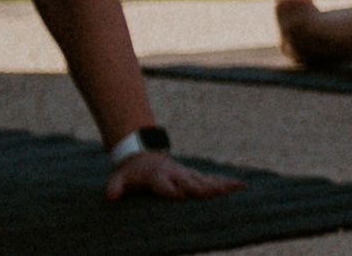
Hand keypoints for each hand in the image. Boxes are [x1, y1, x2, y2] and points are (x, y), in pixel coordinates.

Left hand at [103, 153, 242, 206]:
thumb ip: (115, 186)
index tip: (180, 195)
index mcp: (157, 175)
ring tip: (234, 188)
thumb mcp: (119, 178)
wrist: (145, 155)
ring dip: (220, 184)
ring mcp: (187, 174)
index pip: (164, 184)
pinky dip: (227, 182)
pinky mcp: (195, 176)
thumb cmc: (132, 172)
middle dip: (201, 187)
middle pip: (190, 181)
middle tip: (214, 193)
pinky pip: (212, 179)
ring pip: (205, 179)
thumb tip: (110, 197)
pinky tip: (241, 186)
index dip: (170, 189)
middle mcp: (175, 173)